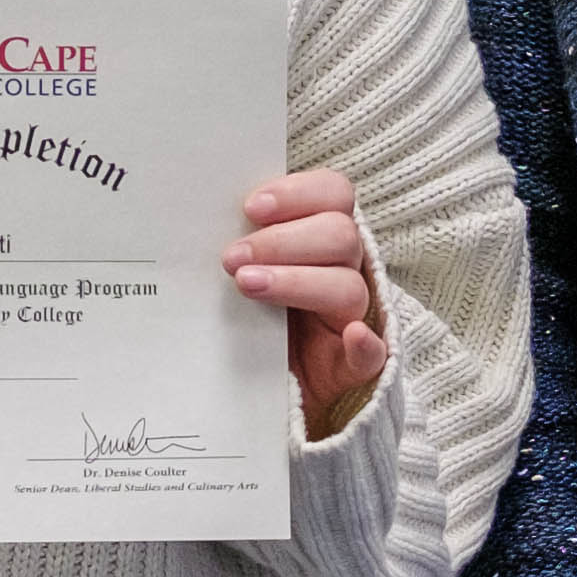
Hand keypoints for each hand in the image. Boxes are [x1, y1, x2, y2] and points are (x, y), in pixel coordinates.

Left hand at [228, 167, 386, 440]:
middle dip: (282, 241)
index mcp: (323, 238)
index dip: (297, 193)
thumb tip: (201, 218)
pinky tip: (352, 336)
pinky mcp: (356, 366)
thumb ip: (241, 244)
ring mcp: (354, 319)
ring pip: (349, 287)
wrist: (257, 383)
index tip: (251, 207)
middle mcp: (345, 270)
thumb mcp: (245, 271)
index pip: (333, 194)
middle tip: (232, 258)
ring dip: (298, 282)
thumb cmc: (249, 314)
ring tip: (247, 286)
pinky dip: (366, 343)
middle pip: (341, 236)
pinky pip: (375, 355)